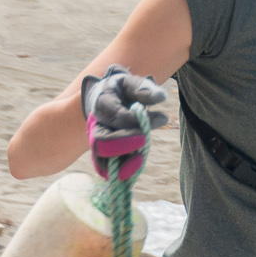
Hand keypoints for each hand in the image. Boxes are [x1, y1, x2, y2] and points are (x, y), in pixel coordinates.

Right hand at [81, 65, 166, 180]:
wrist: (107, 99)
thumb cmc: (122, 91)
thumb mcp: (132, 83)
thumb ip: (144, 90)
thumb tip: (161, 98)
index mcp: (102, 104)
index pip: (115, 116)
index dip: (133, 121)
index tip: (159, 118)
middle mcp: (95, 125)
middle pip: (101, 141)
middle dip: (123, 144)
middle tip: (144, 140)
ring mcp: (97, 142)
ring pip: (102, 160)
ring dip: (121, 163)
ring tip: (140, 160)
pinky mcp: (103, 155)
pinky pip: (106, 170)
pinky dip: (119, 173)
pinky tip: (137, 167)